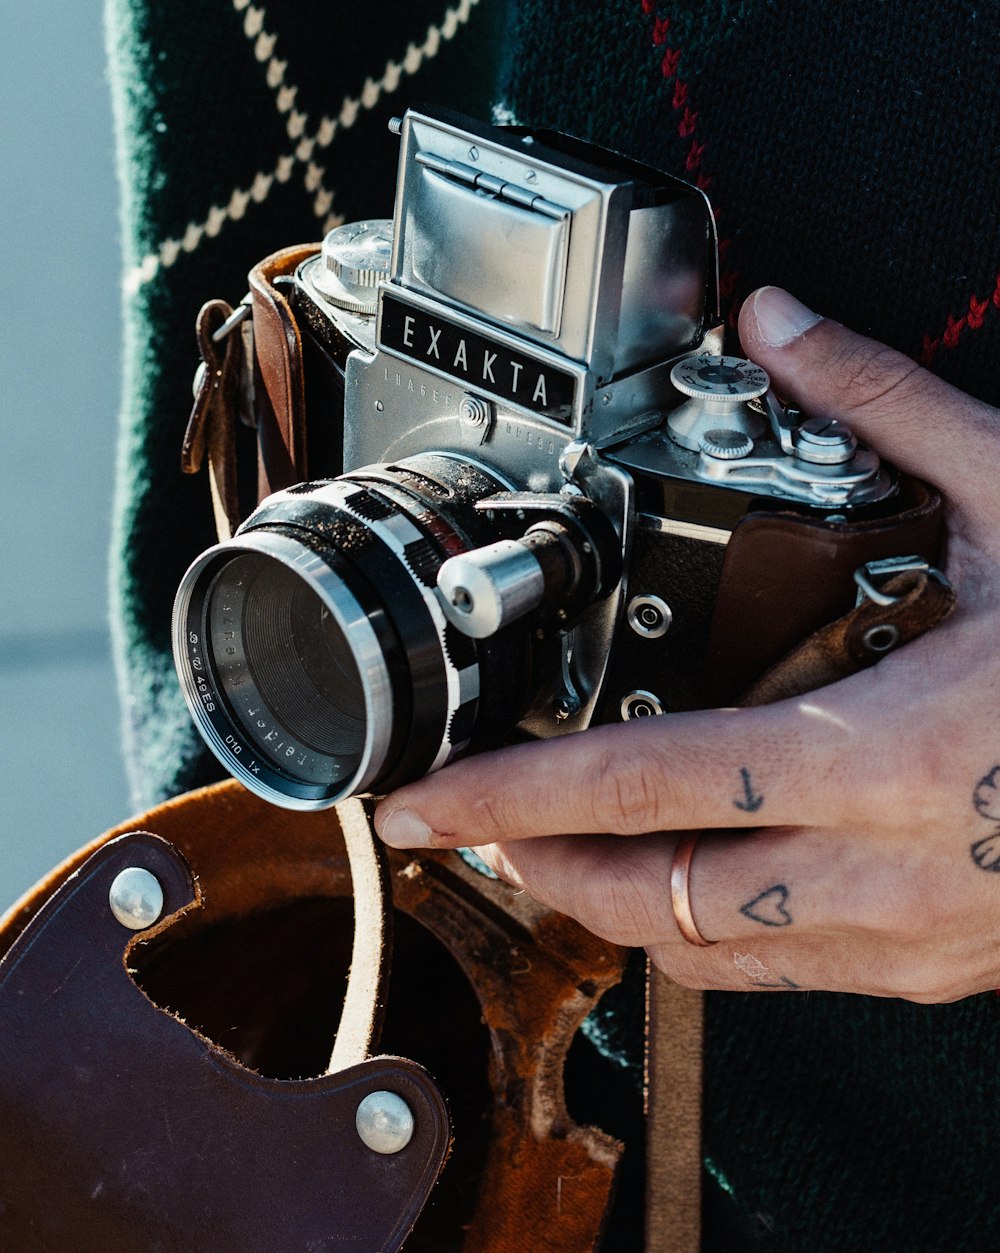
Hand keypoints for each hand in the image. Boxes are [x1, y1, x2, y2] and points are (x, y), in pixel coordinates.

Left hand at [374, 286, 999, 1002]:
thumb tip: (784, 323)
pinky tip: (690, 872)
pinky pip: (773, 977)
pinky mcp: (936, 971)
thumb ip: (884, 407)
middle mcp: (883, 870)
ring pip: (698, 959)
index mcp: (886, 752)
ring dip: (610, 902)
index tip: (425, 798)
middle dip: (535, 863)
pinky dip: (698, 930)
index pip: (642, 784)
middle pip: (643, 899)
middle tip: (477, 814)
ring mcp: (909, 941)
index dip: (511, 796)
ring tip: (563, 840)